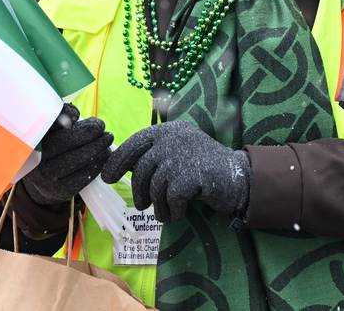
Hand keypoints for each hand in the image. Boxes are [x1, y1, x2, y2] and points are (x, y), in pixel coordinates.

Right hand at [23, 103, 113, 205]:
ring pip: (76, 159)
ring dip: (96, 147)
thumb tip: (74, 116)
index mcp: (32, 140)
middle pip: (64, 142)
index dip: (63, 116)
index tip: (78, 115)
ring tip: (107, 139)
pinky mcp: (61, 190)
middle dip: (87, 132)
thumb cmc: (53, 147)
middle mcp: (36, 160)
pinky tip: (104, 155)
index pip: (47, 124)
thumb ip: (62, 118)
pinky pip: (83, 176)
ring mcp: (47, 178)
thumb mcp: (53, 131)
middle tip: (102, 126)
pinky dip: (97, 164)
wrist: (45, 181)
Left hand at [102, 121, 249, 222]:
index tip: (107, 177)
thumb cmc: (201, 168)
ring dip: (159, 206)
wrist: (236, 177)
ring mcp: (183, 155)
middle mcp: (173, 138)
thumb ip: (152, 155)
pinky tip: (181, 211)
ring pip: (155, 187)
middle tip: (142, 206)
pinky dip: (174, 210)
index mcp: (167, 131)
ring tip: (166, 212)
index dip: (118, 161)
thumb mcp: (175, 153)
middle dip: (139, 192)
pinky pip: (171, 198)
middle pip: (142, 170)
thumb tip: (117, 166)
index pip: (135, 144)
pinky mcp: (193, 174)